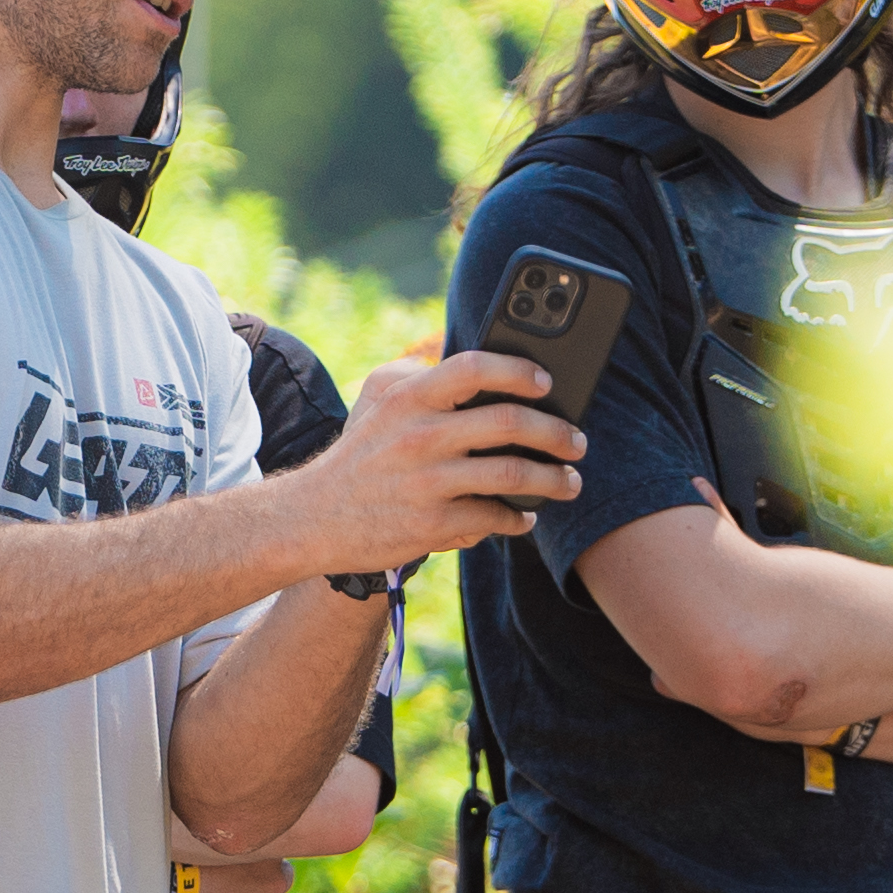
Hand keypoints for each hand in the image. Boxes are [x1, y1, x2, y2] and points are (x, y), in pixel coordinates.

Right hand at [289, 351, 582, 580]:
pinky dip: (519, 518)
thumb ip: (426, 375)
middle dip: (556, 433)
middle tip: (577, 441)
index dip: (519, 370)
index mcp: (409, 398)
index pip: (474, 367)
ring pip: (513, 474)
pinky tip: (526, 515)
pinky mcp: (432, 525)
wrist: (314, 518)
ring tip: (570, 482)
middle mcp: (419, 437)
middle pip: (510, 423)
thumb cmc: (362, 453)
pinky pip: (494, 517)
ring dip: (553, 480)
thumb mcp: (380, 400)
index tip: (547, 381)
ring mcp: (427, 483)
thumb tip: (487, 369)